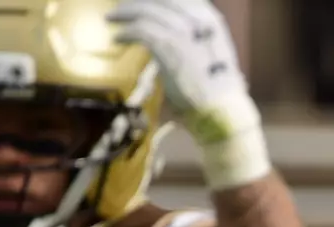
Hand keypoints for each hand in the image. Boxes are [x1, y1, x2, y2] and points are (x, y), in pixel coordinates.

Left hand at [108, 0, 268, 189]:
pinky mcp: (169, 45)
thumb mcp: (212, 54)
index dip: (156, 0)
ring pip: (145, 11)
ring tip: (112, 19)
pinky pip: (140, 30)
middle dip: (137, 2)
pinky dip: (126, 33)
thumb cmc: (217, 88)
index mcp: (210, 20)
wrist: (222, 109)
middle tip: (121, 8)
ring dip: (125, 14)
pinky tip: (117, 39)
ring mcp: (183, 31)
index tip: (140, 3)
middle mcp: (197, 19)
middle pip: (159, 1)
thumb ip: (194, 37)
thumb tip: (172, 31)